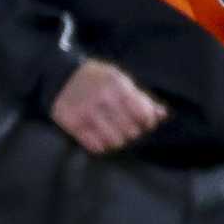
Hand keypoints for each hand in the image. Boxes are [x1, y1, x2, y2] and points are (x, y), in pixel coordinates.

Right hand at [49, 58, 167, 153]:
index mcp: (118, 85)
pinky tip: (99, 136)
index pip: (143, 115)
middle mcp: (102, 98)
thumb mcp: (120, 80)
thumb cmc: (97, 79)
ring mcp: (86, 112)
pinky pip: (96, 147)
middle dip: (132, 132)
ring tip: (113, 133)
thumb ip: (142, 98)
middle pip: (131, 132)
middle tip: (126, 128)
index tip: (143, 123)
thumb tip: (163, 115)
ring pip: (114, 143)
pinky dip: (101, 145)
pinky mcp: (72, 124)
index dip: (147, 123)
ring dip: (117, 141)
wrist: (60, 76)